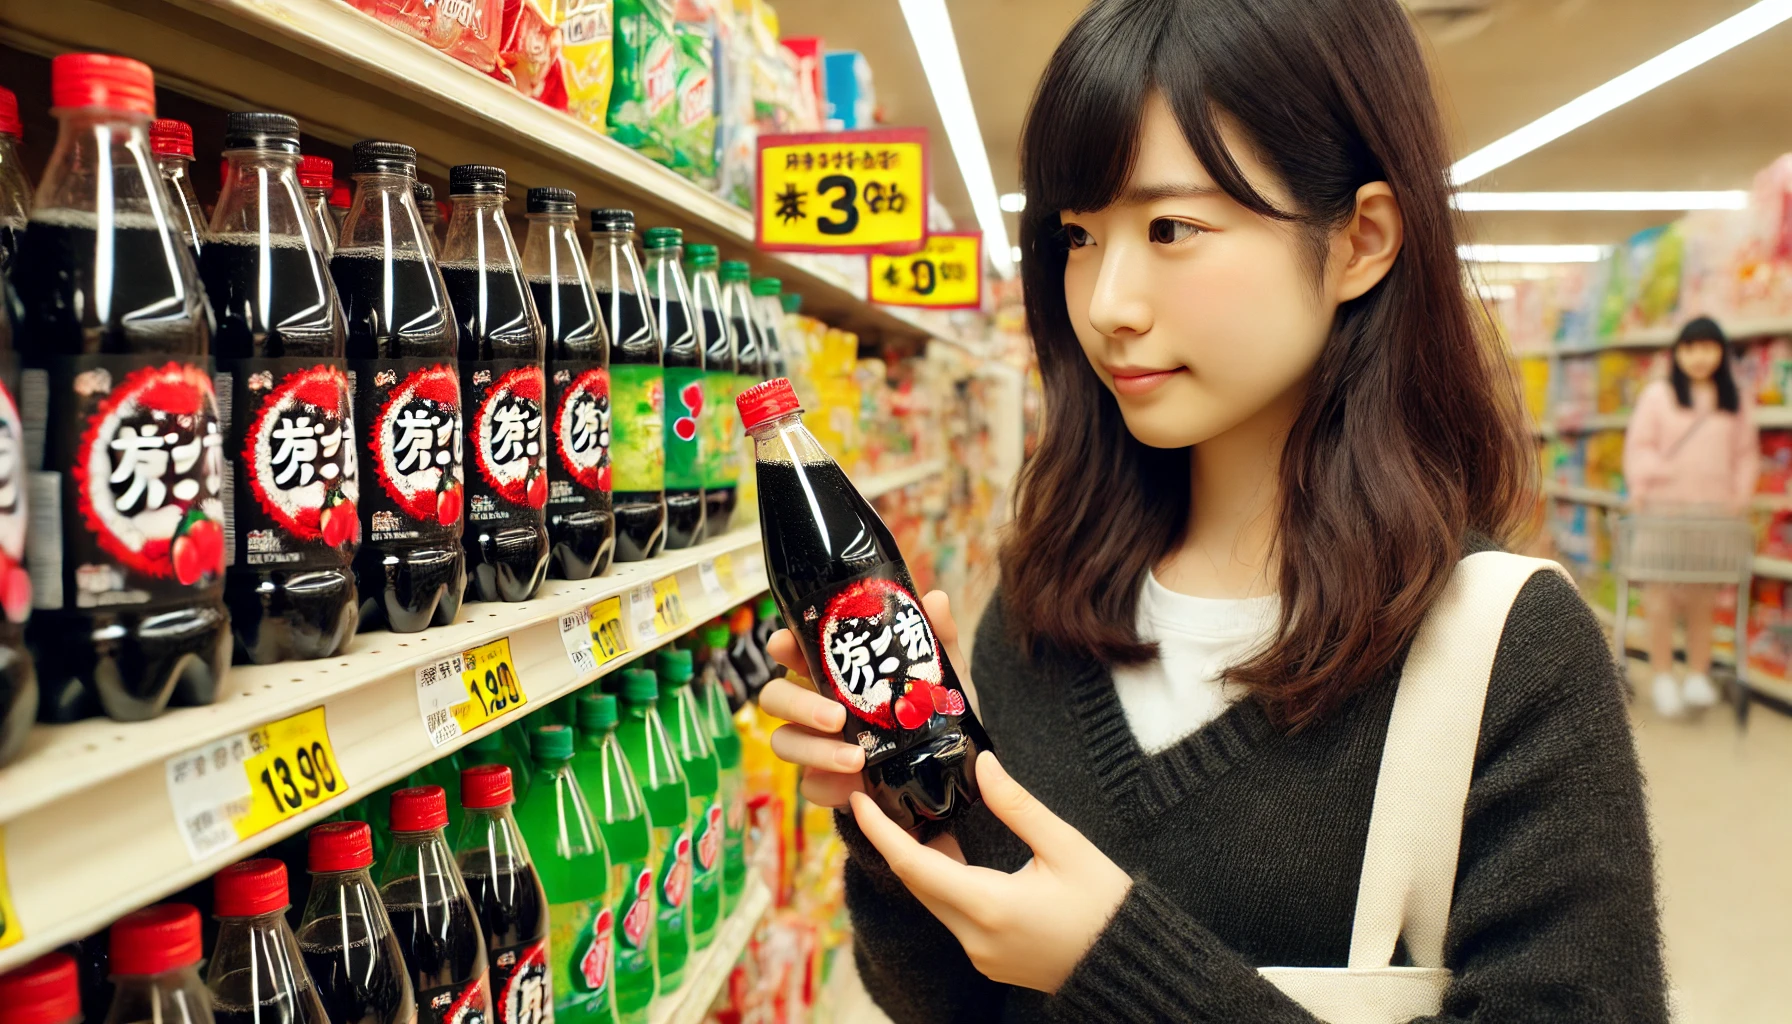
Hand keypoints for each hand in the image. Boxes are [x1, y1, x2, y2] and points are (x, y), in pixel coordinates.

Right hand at [759, 590, 970, 809]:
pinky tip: (855, 786)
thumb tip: (935, 599)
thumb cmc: (929, 710)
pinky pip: (810, 785)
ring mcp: (813, 745)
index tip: (783, 642)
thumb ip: (938, 639)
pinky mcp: (823, 782)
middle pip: (775, 697)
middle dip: (798, 704)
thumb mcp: (941, 674)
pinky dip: (829, 784)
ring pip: (784, 742)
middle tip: (836, 717)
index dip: (782, 644)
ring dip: (816, 751)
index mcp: (831, 672)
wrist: (944, 768)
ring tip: (857, 759)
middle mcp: (813, 704)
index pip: (792, 651)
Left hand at [848, 751, 1132, 993]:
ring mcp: (980, 955)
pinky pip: (952, 916)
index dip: (880, 831)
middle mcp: (974, 937)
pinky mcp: (990, 960)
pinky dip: (943, 883)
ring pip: (933, 901)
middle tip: (880, 800)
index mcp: (988, 905)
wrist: (1130, 965)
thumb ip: (1018, 805)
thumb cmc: (1105, 904)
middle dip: (893, 842)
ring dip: (921, 863)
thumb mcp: (1066, 846)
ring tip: (915, 817)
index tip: (859, 799)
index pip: (914, 865)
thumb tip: (982, 764)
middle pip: (916, 884)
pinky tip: (951, 853)